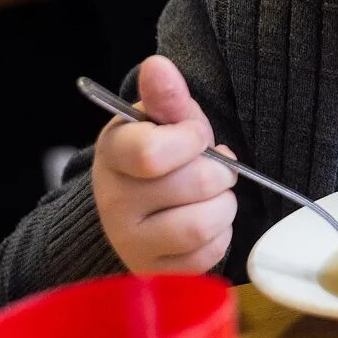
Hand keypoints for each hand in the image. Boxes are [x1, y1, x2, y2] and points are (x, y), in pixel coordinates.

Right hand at [91, 56, 237, 272]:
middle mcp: (114, 202)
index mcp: (114, 154)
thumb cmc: (158, 153)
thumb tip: (159, 65)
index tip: (196, 136)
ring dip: (223, 204)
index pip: (152, 153)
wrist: (138, 202)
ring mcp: (131, 243)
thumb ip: (166, 95)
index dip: (191, 140)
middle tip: (212, 167)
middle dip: (218, 171)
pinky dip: (220, 235)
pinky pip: (207, 256)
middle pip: (192, 186)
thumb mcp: (161, 119)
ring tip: (212, 194)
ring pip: (202, 225)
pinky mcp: (155, 272)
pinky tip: (204, 219)